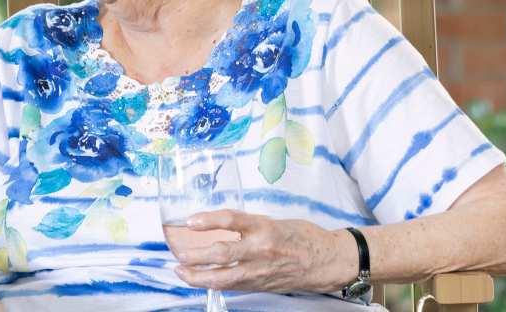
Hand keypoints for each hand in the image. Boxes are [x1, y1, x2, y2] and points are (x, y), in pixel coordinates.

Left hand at [170, 210, 355, 293]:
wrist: (327, 261)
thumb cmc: (303, 237)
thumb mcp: (275, 222)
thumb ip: (248, 225)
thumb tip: (219, 225)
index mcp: (265, 228)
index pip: (231, 220)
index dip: (209, 220)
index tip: (190, 220)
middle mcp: (261, 249)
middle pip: (221, 253)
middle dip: (195, 255)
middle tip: (178, 253)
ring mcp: (260, 270)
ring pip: (222, 277)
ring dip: (198, 276)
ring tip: (181, 271)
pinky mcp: (260, 285)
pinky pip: (232, 285)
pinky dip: (214, 282)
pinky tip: (200, 279)